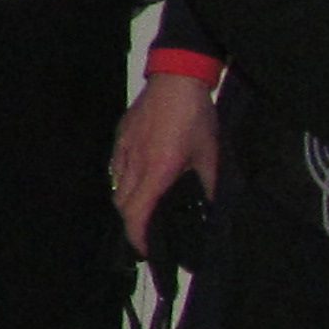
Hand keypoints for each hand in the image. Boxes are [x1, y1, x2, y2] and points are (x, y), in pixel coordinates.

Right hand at [109, 69, 221, 242]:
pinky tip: (140, 175)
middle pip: (121, 204)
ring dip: (128, 201)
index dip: (137, 236)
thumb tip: (212, 207)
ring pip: (117, 185)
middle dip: (131, 222)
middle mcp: (135, 163)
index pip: (137, 213)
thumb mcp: (210, 154)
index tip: (144, 249)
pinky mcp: (121, 136)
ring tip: (146, 204)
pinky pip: (117, 166)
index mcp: (158, 171)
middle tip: (147, 231)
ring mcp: (124, 148)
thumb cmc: (195, 116)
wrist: (177, 78)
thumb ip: (209, 185)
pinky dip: (124, 179)